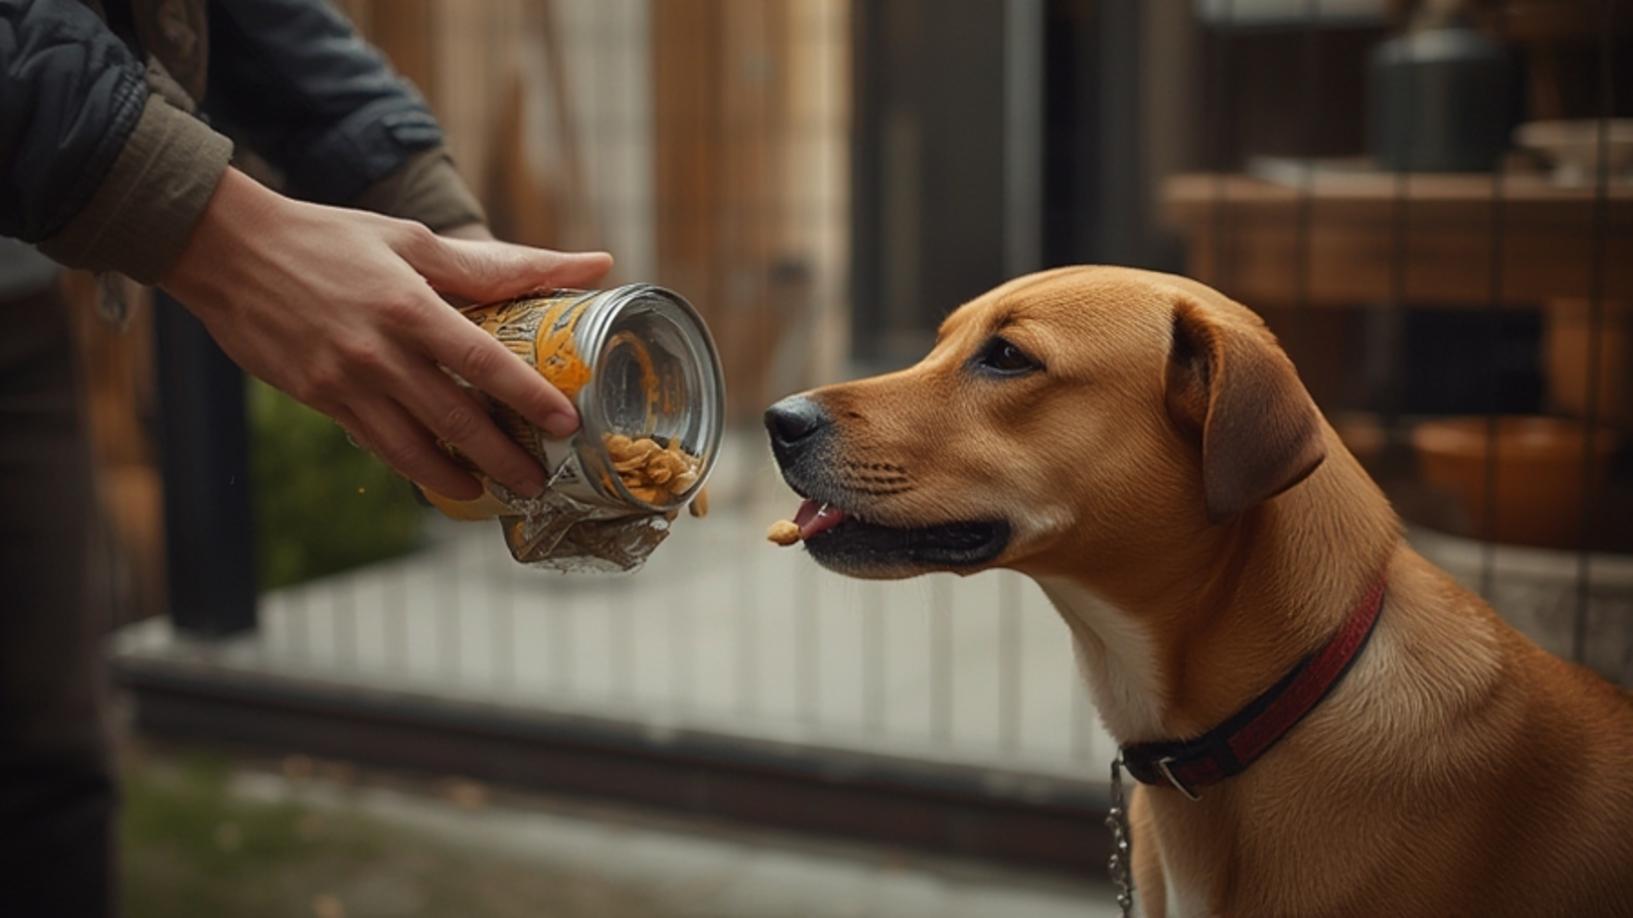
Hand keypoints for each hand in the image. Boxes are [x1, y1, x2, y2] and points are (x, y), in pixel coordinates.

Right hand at [162, 168, 612, 499]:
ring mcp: (344, 382)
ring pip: (412, 447)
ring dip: (457, 476)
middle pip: (455, 418)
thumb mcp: (413, 240)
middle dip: (503, 456)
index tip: (565, 424)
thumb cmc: (330, 238)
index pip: (483, 362)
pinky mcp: (317, 399)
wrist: (226, 250)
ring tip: (492, 491)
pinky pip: (374, 444)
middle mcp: (378, 352)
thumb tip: (593, 263)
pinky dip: (410, 466)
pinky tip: (438, 476)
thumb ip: (500, 265)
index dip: (528, 397)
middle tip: (539, 482)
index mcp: (409, 306)